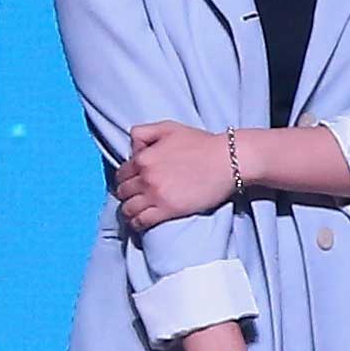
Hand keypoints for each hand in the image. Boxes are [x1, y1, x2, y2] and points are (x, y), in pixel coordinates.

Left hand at [114, 122, 237, 230]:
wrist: (228, 160)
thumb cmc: (203, 143)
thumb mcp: (169, 128)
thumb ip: (144, 132)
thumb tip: (133, 149)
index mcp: (143, 158)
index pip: (121, 174)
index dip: (125, 179)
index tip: (132, 183)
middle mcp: (146, 177)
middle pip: (122, 192)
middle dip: (126, 195)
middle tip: (134, 198)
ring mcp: (155, 195)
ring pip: (128, 208)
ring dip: (129, 211)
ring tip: (135, 212)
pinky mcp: (168, 210)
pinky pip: (141, 221)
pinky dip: (137, 223)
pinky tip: (140, 223)